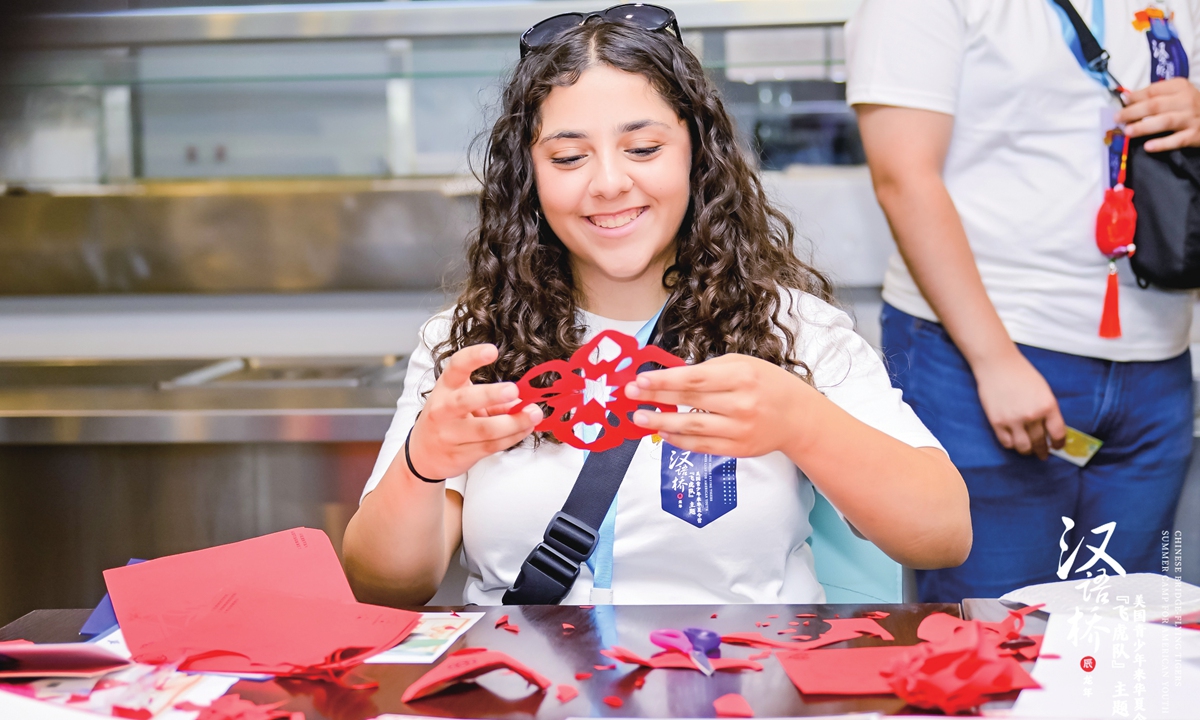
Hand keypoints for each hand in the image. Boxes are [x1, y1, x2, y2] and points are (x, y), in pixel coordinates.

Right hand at [406, 344, 542, 479]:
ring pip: (485, 430)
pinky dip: (513, 436)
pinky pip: (492, 446)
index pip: (455, 367)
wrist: (424, 454)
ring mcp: (450, 434)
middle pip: (466, 401)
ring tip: (534, 414)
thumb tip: (521, 401)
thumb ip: (491, 399)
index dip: (472, 357)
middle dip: (491, 395)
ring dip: (514, 422)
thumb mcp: (462, 401)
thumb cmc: (447, 419)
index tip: (492, 351)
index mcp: (445, 388)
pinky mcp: (461, 454)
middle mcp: (443, 410)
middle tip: (514, 390)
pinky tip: (525, 428)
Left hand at [625, 353, 817, 456]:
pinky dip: (680, 440)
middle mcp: (742, 404)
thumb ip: (709, 370)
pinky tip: (663, 433)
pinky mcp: (739, 449)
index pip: (695, 379)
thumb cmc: (767, 384)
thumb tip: (671, 377)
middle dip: (656, 398)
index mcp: (742, 376)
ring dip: (662, 422)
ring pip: (693, 427)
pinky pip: (703, 446)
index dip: (665, 381)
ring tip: (640, 418)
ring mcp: (740, 429)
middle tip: (630, 396)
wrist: (797, 417)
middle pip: (690, 402)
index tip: (640, 380)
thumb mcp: (743, 365)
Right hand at [971, 350, 1064, 459]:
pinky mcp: (997, 422)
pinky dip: (1012, 445)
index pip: (1058, 433)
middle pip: (1040, 442)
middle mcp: (1032, 415)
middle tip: (1043, 455)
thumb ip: (1047, 410)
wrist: (997, 364)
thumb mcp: (1043, 390)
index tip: (1058, 447)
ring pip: (1024, 447)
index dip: (1059, 444)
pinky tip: (1014, 442)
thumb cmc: (1021, 373)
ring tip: (1028, 450)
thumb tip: (1050, 429)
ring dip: (1027, 451)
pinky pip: (1007, 443)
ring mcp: (1013, 420)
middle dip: (1043, 451)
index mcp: (1048, 406)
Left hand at [1116, 77, 1199, 150]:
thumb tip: (1127, 97)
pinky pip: (1176, 140)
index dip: (1136, 97)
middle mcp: (1186, 101)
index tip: (1122, 102)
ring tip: (1128, 132)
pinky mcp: (1194, 135)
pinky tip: (1148, 147)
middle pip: (1155, 106)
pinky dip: (1162, 143)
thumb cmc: (1191, 105)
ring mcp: (1191, 118)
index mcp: (1180, 87)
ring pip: (1164, 121)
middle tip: (1118, 119)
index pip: (1153, 91)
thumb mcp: (1177, 94)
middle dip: (1133, 112)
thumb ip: (1155, 95)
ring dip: (1144, 127)